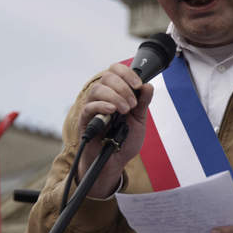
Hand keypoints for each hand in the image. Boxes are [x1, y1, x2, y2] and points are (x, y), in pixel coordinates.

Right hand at [77, 63, 153, 197]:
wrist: (115, 161)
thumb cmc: (124, 139)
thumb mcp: (139, 120)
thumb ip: (143, 103)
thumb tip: (148, 85)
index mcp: (115, 92)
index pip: (116, 71)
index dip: (127, 73)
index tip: (138, 85)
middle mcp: (102, 96)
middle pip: (107, 76)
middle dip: (123, 87)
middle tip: (132, 104)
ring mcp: (92, 107)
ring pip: (97, 89)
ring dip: (115, 97)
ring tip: (125, 111)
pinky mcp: (85, 120)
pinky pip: (89, 107)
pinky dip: (102, 106)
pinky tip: (112, 111)